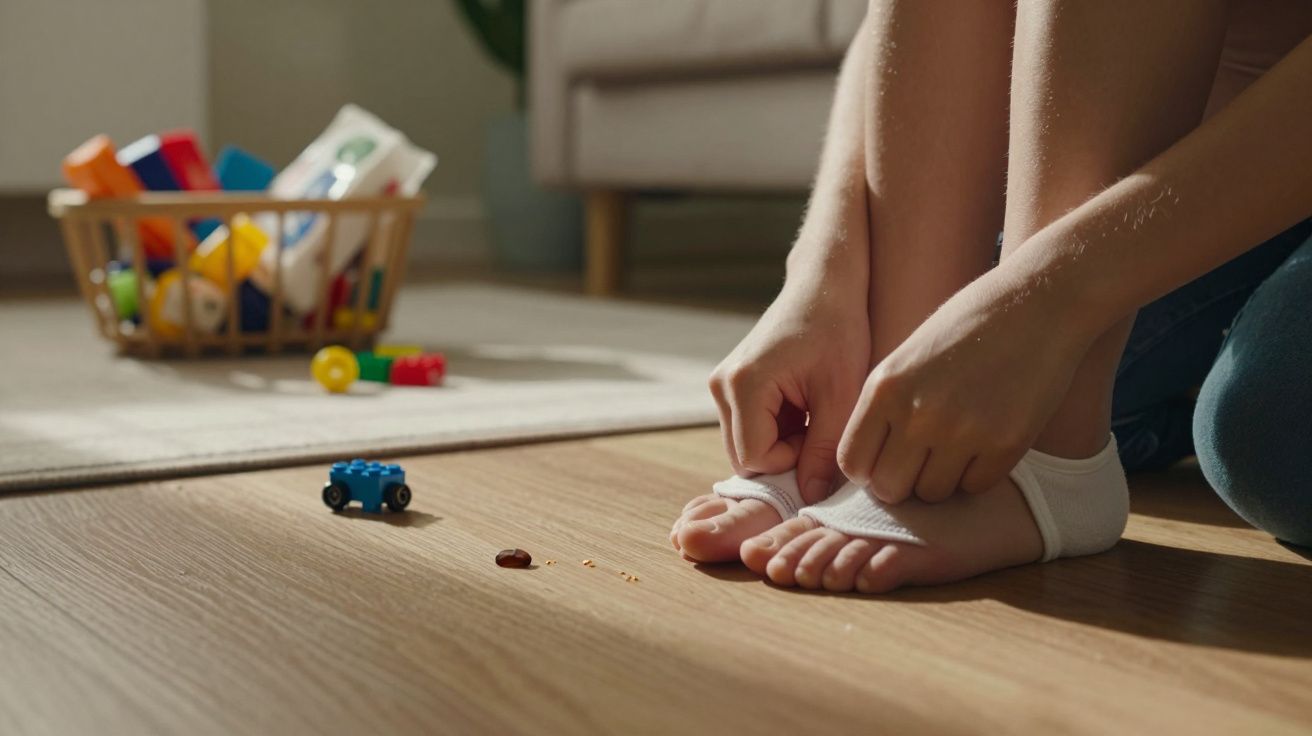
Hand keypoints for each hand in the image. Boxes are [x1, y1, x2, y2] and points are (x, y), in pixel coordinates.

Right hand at [710, 278, 869, 503]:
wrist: (823, 287)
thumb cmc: (837, 330)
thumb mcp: (841, 395)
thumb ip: (824, 450)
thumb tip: (811, 498)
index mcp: (744, 384)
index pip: (754, 459)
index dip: (791, 462)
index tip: (821, 437)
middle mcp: (721, 386)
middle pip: (744, 457)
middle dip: (784, 457)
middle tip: (819, 429)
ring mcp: (721, 385)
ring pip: (745, 446)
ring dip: (781, 444)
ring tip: (813, 414)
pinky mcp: (729, 385)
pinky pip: (747, 429)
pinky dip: (776, 430)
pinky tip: (801, 407)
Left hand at [837, 269, 1096, 502]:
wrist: (1036, 304)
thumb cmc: (965, 328)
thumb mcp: (905, 358)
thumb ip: (883, 408)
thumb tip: (866, 466)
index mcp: (885, 388)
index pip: (852, 463)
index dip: (868, 468)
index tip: (885, 460)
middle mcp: (917, 414)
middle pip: (889, 488)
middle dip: (902, 481)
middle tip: (921, 461)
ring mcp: (962, 432)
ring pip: (932, 493)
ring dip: (941, 478)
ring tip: (957, 445)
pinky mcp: (1005, 444)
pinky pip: (975, 487)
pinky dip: (978, 474)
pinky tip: (986, 441)